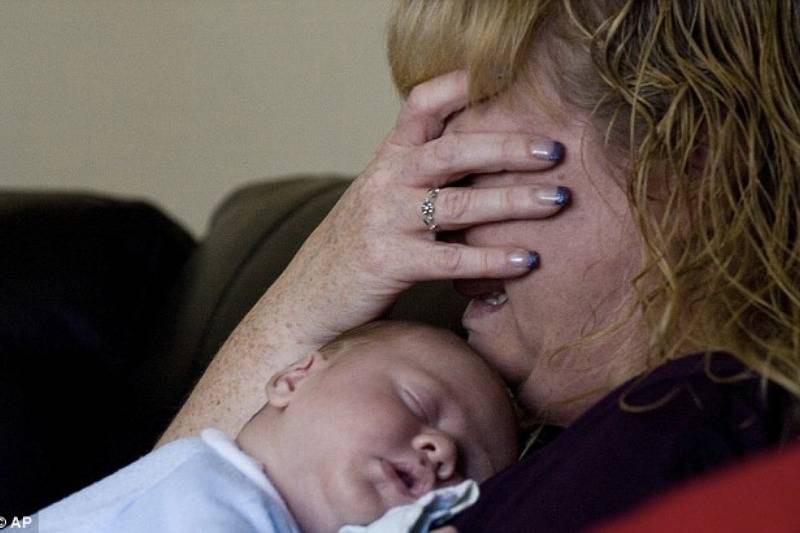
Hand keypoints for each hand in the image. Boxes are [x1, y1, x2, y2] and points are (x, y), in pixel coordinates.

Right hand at [267, 70, 567, 346]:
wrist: (307, 297)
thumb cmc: (357, 246)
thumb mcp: (382, 197)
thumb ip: (423, 174)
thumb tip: (491, 157)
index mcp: (387, 159)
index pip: (421, 106)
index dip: (460, 87)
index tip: (507, 80)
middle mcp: (386, 182)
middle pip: (452, 150)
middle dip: (507, 147)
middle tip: (554, 149)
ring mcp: (385, 221)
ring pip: (458, 204)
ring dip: (513, 200)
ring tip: (558, 200)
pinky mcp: (388, 263)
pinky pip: (450, 260)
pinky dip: (492, 260)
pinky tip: (526, 260)